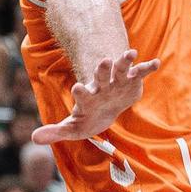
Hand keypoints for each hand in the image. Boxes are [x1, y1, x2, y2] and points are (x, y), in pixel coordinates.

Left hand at [32, 51, 159, 144]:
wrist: (105, 109)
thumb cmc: (87, 118)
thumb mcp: (73, 127)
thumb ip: (56, 131)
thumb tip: (34, 138)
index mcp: (88, 97)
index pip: (82, 93)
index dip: (80, 92)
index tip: (77, 89)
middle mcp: (102, 86)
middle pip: (101, 75)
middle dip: (102, 69)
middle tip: (103, 61)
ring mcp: (117, 82)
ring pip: (120, 69)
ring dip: (125, 60)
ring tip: (131, 52)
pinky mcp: (131, 82)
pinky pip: (140, 73)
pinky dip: (147, 67)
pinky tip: (156, 63)